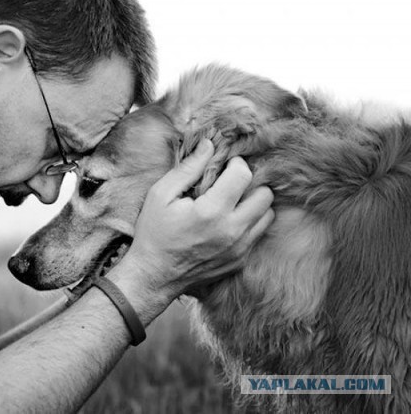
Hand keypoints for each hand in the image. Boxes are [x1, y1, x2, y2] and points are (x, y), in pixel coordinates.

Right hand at [124, 138, 274, 299]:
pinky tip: (228, 221)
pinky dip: (249, 223)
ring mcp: (239, 248)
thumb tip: (209, 144)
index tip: (224, 166)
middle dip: (250, 182)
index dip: (235, 163)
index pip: (244, 174)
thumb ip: (188, 168)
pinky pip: (258, 234)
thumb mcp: (161, 194)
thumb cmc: (153, 233)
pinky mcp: (240, 260)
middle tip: (231, 183)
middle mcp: (232, 230)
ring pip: (267, 215)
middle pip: (265, 194)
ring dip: (254, 203)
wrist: (154, 276)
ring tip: (233, 201)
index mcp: (211, 211)